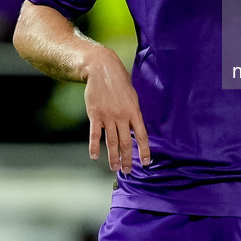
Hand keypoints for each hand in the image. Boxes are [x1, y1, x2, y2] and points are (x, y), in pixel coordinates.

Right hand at [83, 47, 148, 173]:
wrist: (102, 69)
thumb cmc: (119, 81)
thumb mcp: (132, 96)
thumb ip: (133, 113)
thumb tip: (135, 128)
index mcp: (134, 111)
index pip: (141, 135)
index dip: (144, 150)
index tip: (146, 162)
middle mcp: (122, 116)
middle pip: (126, 143)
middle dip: (127, 159)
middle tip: (127, 171)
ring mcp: (108, 116)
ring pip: (112, 142)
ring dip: (113, 157)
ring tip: (114, 168)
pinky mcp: (95, 115)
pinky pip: (95, 134)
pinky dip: (94, 146)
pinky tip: (94, 156)